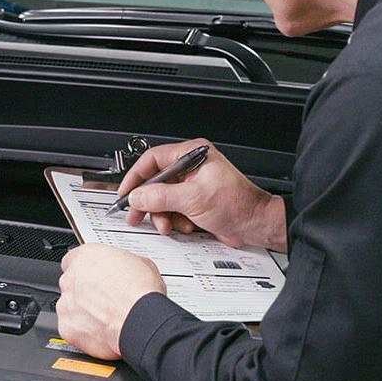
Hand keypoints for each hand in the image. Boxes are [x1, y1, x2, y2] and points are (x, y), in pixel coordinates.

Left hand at [57, 244, 165, 359]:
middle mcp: (71, 279)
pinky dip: (82, 331)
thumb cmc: (140, 294)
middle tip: (104, 299)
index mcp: (85, 257)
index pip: (73, 259)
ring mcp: (65, 304)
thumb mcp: (141, 263)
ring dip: (82, 311)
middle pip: (71, 283)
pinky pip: (71, 328)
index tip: (95, 276)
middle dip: (84, 291)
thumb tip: (127, 270)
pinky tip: (100, 331)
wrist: (141, 322)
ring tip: (105, 318)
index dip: (86, 270)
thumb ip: (122, 264)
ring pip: (69, 307)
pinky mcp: (67, 328)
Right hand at [118, 138, 286, 251]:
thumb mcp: (192, 198)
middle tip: (136, 214)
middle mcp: (191, 167)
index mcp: (191, 155)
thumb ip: (160, 197)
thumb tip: (137, 196)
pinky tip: (184, 225)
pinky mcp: (195, 201)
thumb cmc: (237, 203)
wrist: (255, 224)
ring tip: (168, 224)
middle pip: (156, 182)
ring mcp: (193, 185)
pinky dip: (175, 220)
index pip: (152, 160)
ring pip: (163, 199)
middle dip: (149, 202)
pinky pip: (173, 210)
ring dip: (163, 215)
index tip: (127, 192)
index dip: (136, 176)